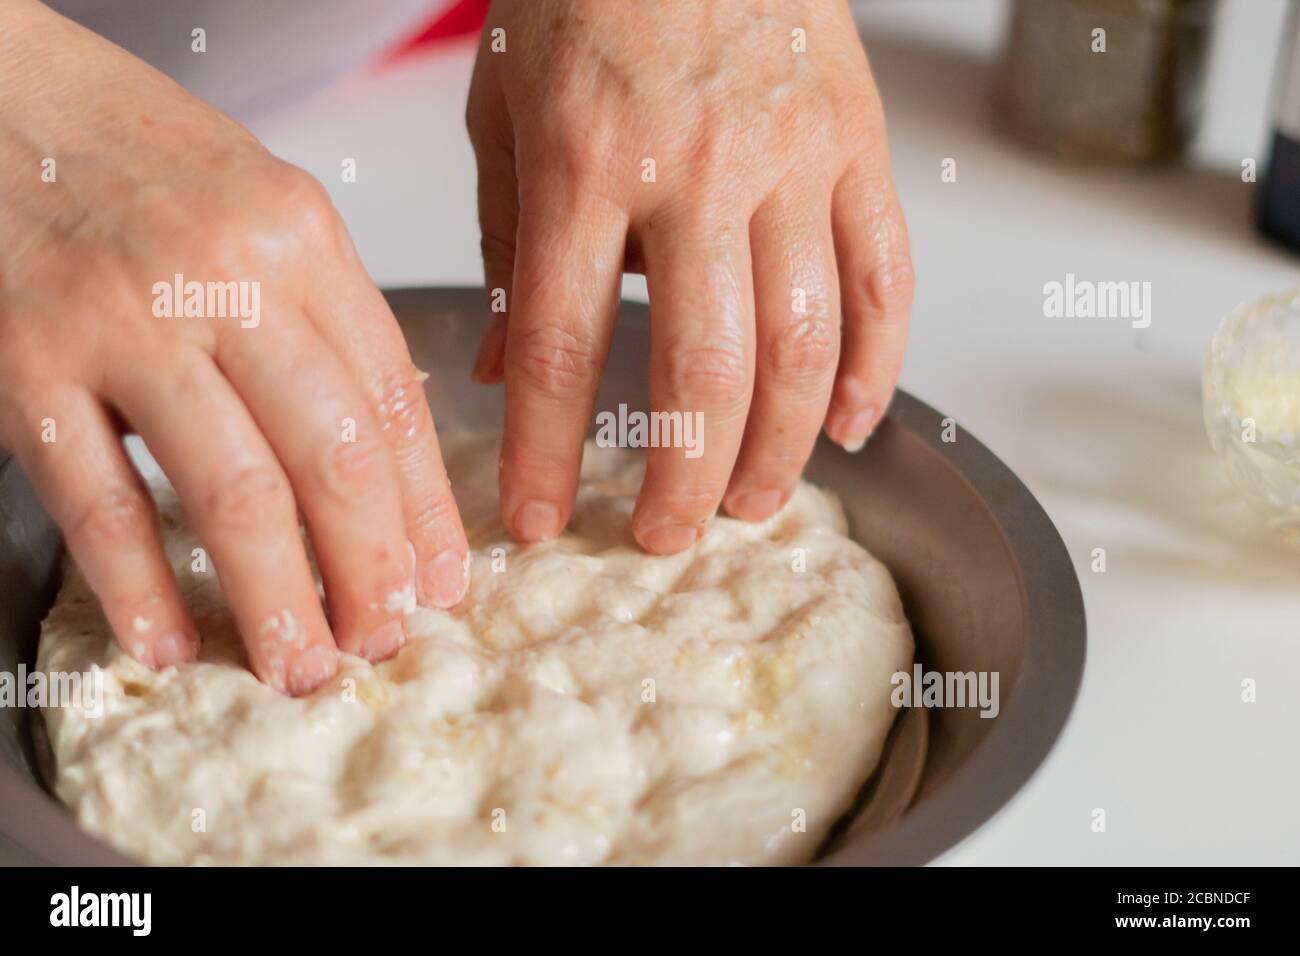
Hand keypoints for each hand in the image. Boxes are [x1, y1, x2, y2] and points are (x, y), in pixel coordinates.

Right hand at [0, 1, 468, 693]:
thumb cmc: (140, 160)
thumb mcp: (266, 209)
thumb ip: (326, 320)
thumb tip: (387, 453)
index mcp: (304, 240)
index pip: (393, 402)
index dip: (427, 509)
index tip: (445, 582)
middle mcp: (230, 277)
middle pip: (333, 455)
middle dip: (371, 569)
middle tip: (385, 643)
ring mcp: (126, 321)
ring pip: (232, 489)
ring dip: (276, 597)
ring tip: (302, 668)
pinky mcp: (27, 361)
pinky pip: (98, 497)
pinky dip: (138, 583)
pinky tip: (171, 640)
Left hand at [466, 0, 912, 552]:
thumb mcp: (505, 111)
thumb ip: (503, 243)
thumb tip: (496, 366)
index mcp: (585, 162)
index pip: (558, 345)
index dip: (546, 453)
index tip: (541, 523)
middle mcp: (696, 170)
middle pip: (699, 372)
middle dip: (681, 482)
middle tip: (663, 540)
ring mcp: (792, 159)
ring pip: (803, 344)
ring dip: (779, 448)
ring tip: (752, 507)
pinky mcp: (860, 146)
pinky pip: (884, 279)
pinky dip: (878, 366)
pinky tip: (850, 427)